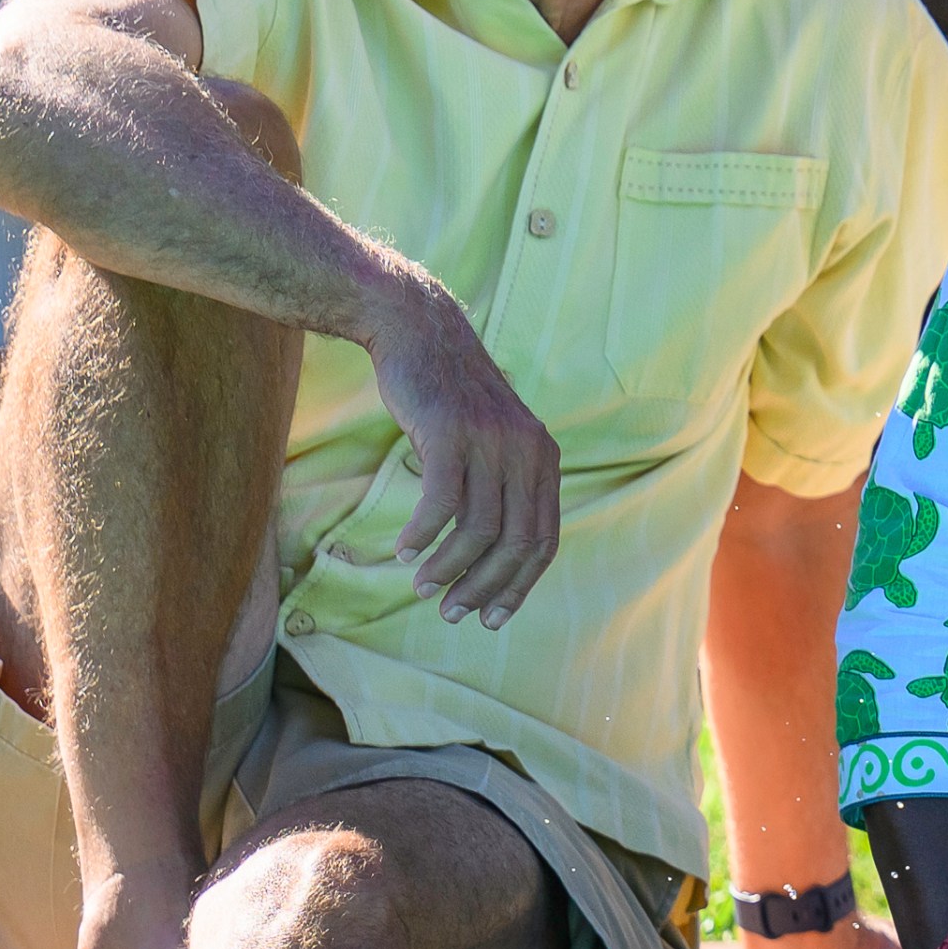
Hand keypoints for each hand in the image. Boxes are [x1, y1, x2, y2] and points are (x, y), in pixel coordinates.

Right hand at [361, 266, 562, 627]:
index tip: (492, 617)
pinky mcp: (450, 432)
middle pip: (515, 543)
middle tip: (451, 613)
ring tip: (422, 586)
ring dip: (447, 568)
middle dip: (484, 588)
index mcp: (543, 457)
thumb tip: (494, 556)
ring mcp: (490, 440)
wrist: (419, 330)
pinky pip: (440, 504)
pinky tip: (403, 551)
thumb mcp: (492, 439)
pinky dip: (422, 535)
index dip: (519, 586)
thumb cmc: (449, 395)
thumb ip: (503, 484)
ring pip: (478, 530)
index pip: (544, 540)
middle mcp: (526, 450)